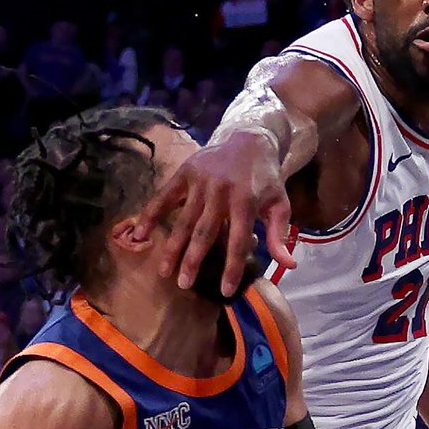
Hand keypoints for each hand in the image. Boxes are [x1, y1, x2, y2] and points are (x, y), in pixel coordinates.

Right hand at [133, 132, 294, 297]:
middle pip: (204, 233)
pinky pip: (164, 197)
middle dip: (193, 261)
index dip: (232, 267)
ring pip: (183, 220)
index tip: (225, 290)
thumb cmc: (265, 178)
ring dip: (173, 247)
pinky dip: (150, 215)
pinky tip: (140, 234)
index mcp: (246, 201)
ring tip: (164, 271)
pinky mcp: (184, 173)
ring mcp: (200, 182)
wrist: (248, 138)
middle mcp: (221, 192)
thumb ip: (280, 235)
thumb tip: (289, 266)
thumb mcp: (280, 204)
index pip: (238, 241)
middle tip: (184, 285)